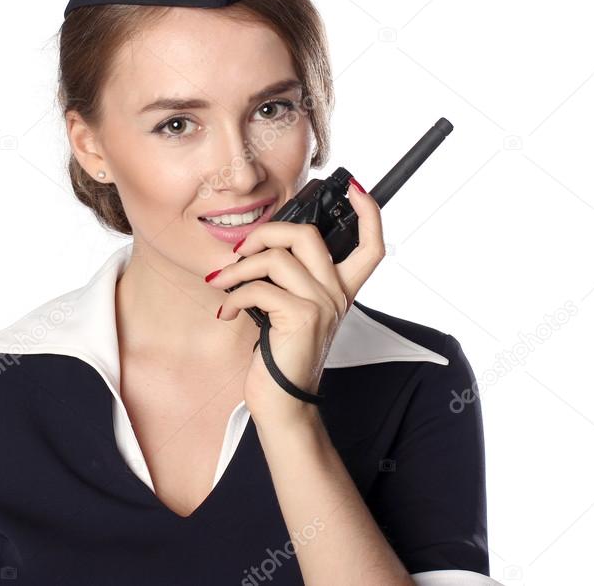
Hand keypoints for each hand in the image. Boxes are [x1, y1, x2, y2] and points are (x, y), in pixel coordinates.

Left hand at [205, 179, 385, 426]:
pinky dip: (234, 295)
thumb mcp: (289, 312)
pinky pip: (260, 287)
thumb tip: (256, 248)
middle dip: (267, 232)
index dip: (369, 213)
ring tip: (222, 284)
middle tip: (242, 251)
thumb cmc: (280, 356)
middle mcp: (337, 294)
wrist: (282, 404)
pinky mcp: (302, 317)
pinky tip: (226, 311)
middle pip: (309, 235)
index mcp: (340, 290)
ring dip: (239, 268)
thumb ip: (287, 280)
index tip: (356, 188)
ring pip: (276, 258)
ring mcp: (322, 305)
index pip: (371, 245)